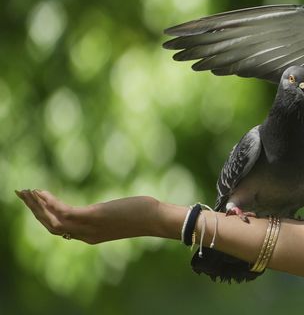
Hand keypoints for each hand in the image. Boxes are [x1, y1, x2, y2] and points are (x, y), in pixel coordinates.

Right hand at [15, 189, 162, 243]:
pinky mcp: (93, 216)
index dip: (45, 217)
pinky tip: (41, 191)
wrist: (157, 219)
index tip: (36, 204)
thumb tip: (106, 210)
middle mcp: (85, 234)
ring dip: (36, 205)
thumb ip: (107, 216)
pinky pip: (63, 211)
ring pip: (52, 219)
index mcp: (90, 236)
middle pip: (50, 226)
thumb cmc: (144, 215)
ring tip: (25, 191)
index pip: (60, 230)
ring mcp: (88, 227)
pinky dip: (49, 202)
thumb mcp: (120, 217)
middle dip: (34, 211)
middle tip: (22, 195)